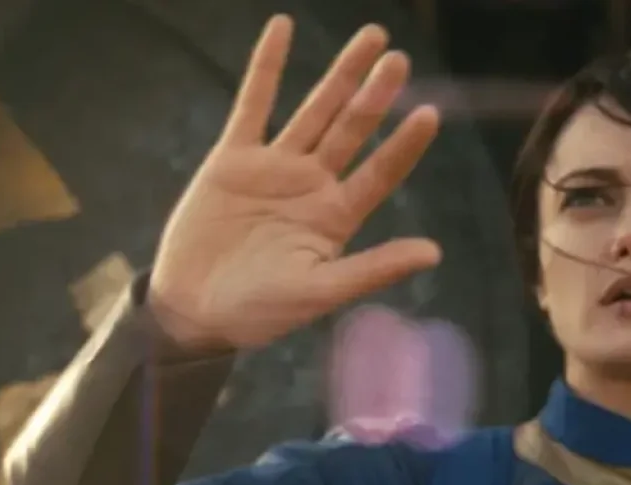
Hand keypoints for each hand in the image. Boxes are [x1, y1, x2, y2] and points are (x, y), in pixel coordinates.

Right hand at [147, 17, 442, 350]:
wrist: (195, 310)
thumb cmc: (262, 311)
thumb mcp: (322, 291)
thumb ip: (374, 268)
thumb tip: (435, 253)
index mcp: (337, 216)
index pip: (381, 172)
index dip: (405, 144)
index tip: (430, 113)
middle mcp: (312, 184)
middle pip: (353, 130)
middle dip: (377, 94)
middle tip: (400, 59)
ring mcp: (275, 167)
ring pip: (315, 109)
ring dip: (341, 74)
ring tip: (371, 37)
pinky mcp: (233, 158)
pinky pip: (253, 103)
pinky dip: (267, 66)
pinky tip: (283, 28)